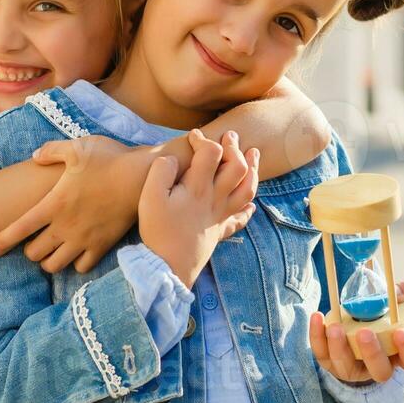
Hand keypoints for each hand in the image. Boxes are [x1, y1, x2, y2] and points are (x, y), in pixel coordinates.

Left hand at [0, 135, 141, 273]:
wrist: (142, 176)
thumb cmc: (109, 158)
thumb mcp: (77, 147)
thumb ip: (51, 151)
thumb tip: (35, 156)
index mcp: (54, 203)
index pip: (20, 228)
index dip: (3, 238)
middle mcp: (66, 226)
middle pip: (34, 254)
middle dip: (29, 250)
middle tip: (33, 241)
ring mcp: (84, 239)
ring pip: (55, 266)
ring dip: (49, 261)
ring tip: (51, 252)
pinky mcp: (102, 246)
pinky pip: (81, 267)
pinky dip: (75, 264)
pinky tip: (76, 254)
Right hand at [139, 129, 258, 287]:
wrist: (167, 266)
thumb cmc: (158, 231)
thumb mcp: (149, 197)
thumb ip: (161, 171)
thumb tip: (173, 158)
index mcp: (197, 188)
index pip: (211, 153)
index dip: (203, 139)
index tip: (193, 136)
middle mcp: (215, 200)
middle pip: (237, 168)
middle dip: (235, 148)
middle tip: (230, 136)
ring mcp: (220, 216)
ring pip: (248, 190)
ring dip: (253, 170)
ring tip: (253, 155)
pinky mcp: (219, 232)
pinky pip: (240, 220)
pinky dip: (247, 210)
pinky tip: (250, 206)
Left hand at [309, 281, 403, 383]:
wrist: (354, 336)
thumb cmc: (381, 323)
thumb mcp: (394, 311)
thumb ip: (402, 299)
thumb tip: (402, 287)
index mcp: (400, 356)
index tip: (401, 333)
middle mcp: (378, 368)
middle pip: (380, 371)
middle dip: (372, 353)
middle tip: (365, 332)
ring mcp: (352, 369)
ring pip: (346, 365)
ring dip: (340, 346)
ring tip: (336, 326)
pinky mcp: (330, 364)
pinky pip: (321, 353)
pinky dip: (317, 335)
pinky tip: (317, 317)